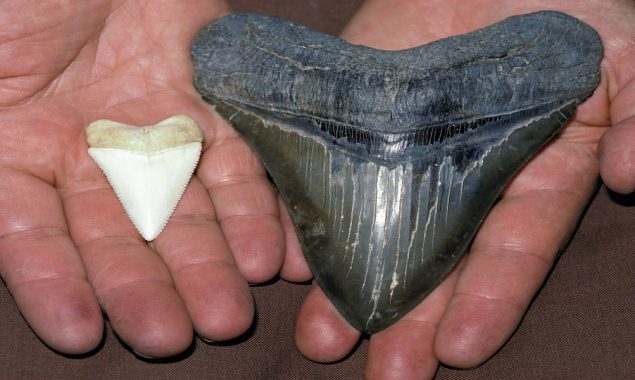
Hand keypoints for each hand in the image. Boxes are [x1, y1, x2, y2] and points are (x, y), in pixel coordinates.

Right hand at [0, 0, 286, 356]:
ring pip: (186, 211)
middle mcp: (91, 155)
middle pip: (124, 237)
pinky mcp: (211, 105)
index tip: (79, 331)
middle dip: (151, 288)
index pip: (35, 237)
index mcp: (18, 152)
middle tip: (178, 336)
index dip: (53, 284)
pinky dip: (256, 211)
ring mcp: (155, 131)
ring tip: (231, 312)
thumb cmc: (17, 4)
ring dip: (211, 262)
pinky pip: (237, 165)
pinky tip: (273, 257)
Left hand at [284, 0, 634, 377]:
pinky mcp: (352, 105)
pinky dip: (306, 208)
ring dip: (348, 282)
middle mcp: (458, 170)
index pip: (505, 248)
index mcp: (526, 169)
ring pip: (371, 223)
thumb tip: (634, 175)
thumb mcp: (627, 58)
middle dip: (408, 317)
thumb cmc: (574, 3)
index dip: (486, 299)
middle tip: (381, 371)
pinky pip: (326, 161)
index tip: (458, 351)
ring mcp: (400, 141)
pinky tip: (291, 258)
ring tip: (324, 338)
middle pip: (432, 257)